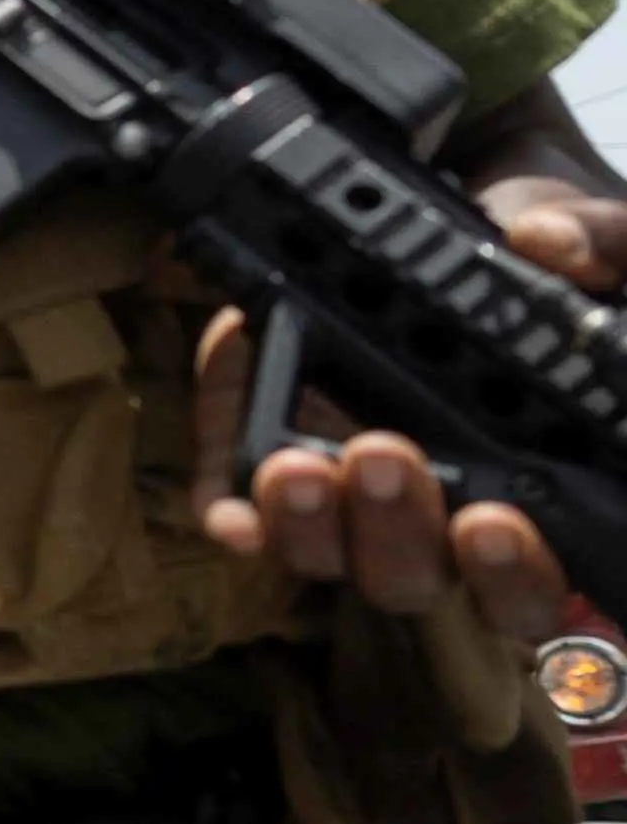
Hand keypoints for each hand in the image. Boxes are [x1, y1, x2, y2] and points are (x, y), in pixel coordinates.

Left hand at [191, 176, 612, 646]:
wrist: (451, 243)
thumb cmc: (547, 276)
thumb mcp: (596, 252)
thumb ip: (599, 247)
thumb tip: (547, 243)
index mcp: (542, 497)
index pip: (534, 580)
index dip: (515, 574)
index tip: (494, 523)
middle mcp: (447, 518)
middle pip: (419, 575)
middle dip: (395, 529)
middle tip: (382, 457)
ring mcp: (355, 502)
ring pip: (327, 553)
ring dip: (308, 522)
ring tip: (297, 465)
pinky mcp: (276, 466)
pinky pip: (247, 515)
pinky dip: (238, 513)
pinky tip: (232, 510)